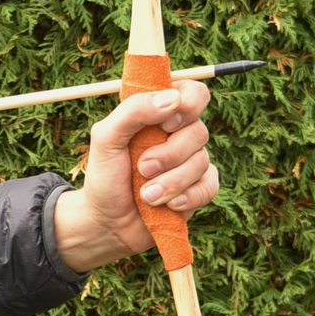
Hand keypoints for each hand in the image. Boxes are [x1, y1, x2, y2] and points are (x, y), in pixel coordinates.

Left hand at [52, 83, 219, 275]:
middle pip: (199, 130)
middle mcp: (179, 134)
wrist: (107, 223)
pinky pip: (209, 186)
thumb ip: (133, 111)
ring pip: (201, 161)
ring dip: (171, 181)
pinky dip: (187, 197)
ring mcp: (191, 161)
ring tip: (145, 195)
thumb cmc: (105, 176)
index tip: (166, 123)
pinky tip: (167, 205)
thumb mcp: (106, 138)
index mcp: (159, 114)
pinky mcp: (199, 188)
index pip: (192, 92)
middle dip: (169, 154)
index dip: (189, 104)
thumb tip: (173, 99)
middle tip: (142, 168)